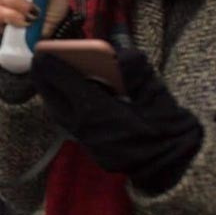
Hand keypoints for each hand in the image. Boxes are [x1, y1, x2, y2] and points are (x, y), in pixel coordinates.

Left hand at [31, 48, 202, 193]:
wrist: (172, 164)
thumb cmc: (166, 125)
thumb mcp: (155, 90)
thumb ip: (134, 68)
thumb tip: (118, 55)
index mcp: (96, 109)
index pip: (61, 80)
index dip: (49, 62)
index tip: (43, 50)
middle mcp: (82, 126)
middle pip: (49, 95)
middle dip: (44, 76)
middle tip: (43, 60)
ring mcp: (83, 140)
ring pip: (55, 110)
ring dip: (52, 91)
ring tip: (53, 75)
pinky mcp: (88, 148)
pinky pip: (66, 121)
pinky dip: (63, 105)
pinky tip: (71, 95)